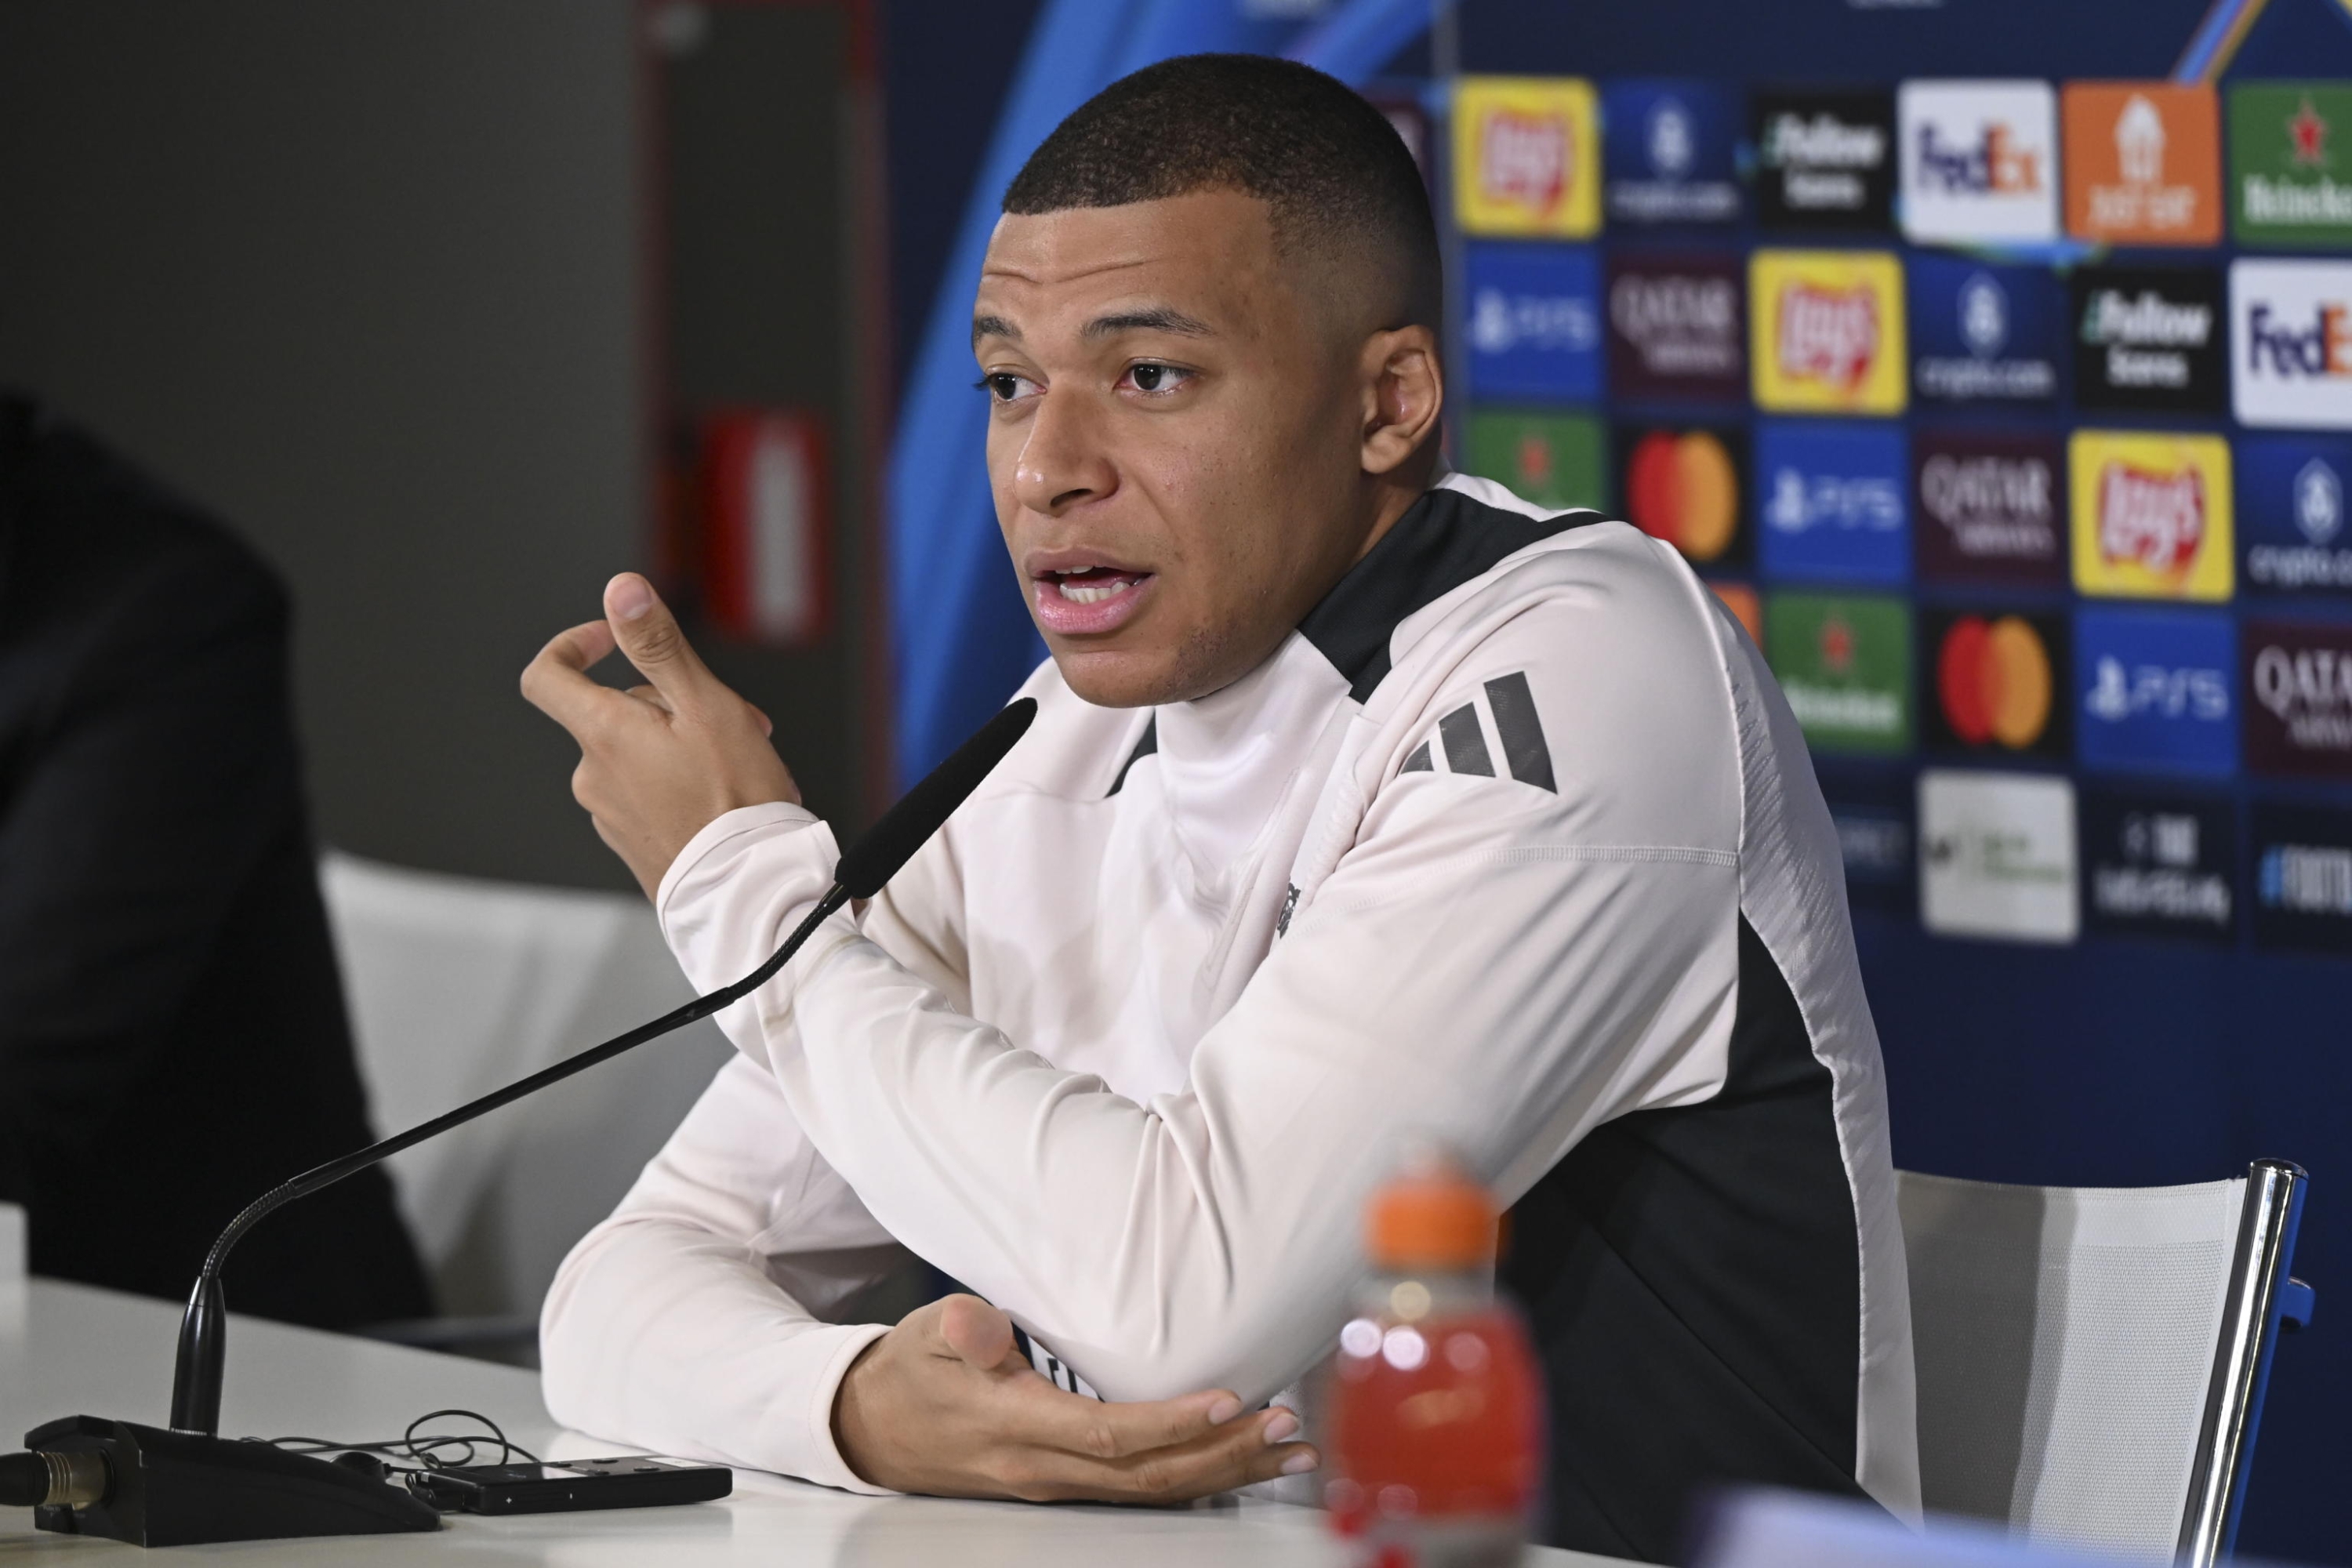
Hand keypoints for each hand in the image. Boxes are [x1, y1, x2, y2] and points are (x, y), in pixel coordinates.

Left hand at [521, 573, 799, 897]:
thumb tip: (621, 591)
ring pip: (641, 754)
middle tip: (738, 719)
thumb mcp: (705, 705)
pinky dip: (684, 784)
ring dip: (686, 744)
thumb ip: (658, 645)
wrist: (749, 892)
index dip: (574, 644)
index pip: (548, 675)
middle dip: (674, 703)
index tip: (613, 640)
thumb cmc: (735, 802)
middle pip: (617, 713)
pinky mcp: (634, 845)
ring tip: (744, 761)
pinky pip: (651, 795)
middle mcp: (593, 777)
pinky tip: (728, 797)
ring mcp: (610, 815)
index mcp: (602, 734)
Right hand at [833, 1294, 1316, 1502]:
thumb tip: (984, 1328)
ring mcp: (1056, 1485)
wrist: (872, 1428)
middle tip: (1286, 1428)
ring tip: (1288, 1450)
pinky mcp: (1065, 1485)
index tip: (1228, 1401)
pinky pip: (1142, 1491)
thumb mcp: (923, 1334)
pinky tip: (1239, 1466)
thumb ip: (960, 1329)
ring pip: (1154, 1490)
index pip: (1105, 1433)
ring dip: (1226, 1473)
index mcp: (1013, 1425)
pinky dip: (1199, 1479)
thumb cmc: (909, 1372)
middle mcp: (1042, 1468)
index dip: (1171, 1423)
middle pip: (1148, 1474)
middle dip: (1224, 1454)